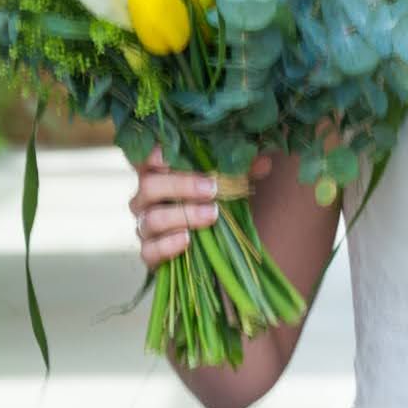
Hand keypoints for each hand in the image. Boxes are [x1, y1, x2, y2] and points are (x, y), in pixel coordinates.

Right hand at [128, 153, 268, 268]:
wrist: (209, 248)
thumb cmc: (212, 206)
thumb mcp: (227, 187)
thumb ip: (241, 173)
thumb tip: (264, 162)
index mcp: (158, 176)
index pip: (144, 160)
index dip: (152, 155)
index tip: (170, 154)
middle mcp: (145, 199)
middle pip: (149, 186)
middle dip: (181, 186)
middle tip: (211, 189)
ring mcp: (144, 227)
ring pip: (152, 219)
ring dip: (183, 215)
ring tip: (211, 215)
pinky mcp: (149, 253)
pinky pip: (150, 250)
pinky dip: (168, 245)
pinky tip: (187, 240)